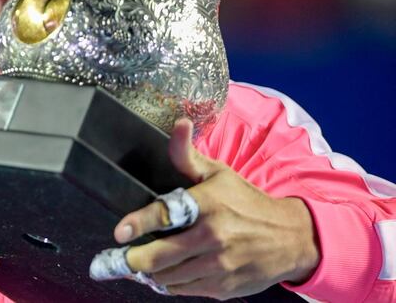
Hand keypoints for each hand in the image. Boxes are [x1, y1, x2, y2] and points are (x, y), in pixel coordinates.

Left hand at [112, 119, 319, 299]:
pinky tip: (164, 274)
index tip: (120, 232)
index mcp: (208, 204)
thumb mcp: (218, 173)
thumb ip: (187, 154)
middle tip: (118, 258)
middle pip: (160, 256)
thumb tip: (179, 123)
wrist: (291, 238)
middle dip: (133, 260)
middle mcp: (213, 237)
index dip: (139, 224)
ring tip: (139, 265)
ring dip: (149, 274)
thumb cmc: (247, 202)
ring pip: (168, 278)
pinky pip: (184, 290)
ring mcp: (219, 266)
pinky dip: (169, 284)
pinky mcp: (223, 288)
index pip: (166, 214)